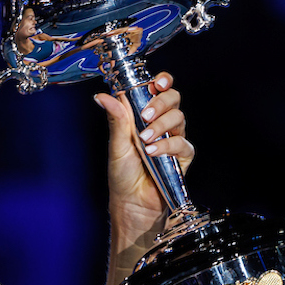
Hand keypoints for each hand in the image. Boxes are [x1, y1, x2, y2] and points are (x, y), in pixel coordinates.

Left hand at [94, 72, 193, 246]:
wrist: (131, 202)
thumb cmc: (122, 174)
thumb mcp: (116, 144)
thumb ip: (116, 118)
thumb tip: (102, 95)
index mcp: (143, 115)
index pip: (158, 90)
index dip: (162, 81)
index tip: (157, 82)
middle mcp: (161, 124)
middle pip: (173, 98)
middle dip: (161, 102)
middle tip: (146, 115)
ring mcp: (173, 138)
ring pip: (179, 117)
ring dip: (161, 125)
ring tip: (144, 140)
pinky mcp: (183, 156)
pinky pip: (182, 143)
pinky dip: (168, 146)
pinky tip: (153, 152)